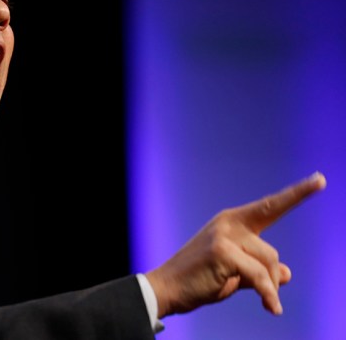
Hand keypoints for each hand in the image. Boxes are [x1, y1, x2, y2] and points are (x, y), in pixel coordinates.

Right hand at [145, 172, 326, 317]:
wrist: (167, 288)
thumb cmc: (199, 280)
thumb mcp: (235, 273)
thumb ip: (259, 269)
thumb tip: (287, 273)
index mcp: (232, 221)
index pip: (270, 206)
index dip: (297, 194)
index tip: (321, 180)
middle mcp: (229, 222)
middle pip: (270, 252)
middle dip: (270, 278)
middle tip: (267, 297)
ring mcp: (224, 235)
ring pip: (267, 264)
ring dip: (267, 288)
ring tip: (261, 301)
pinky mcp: (222, 251)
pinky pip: (259, 276)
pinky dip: (267, 295)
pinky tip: (270, 308)